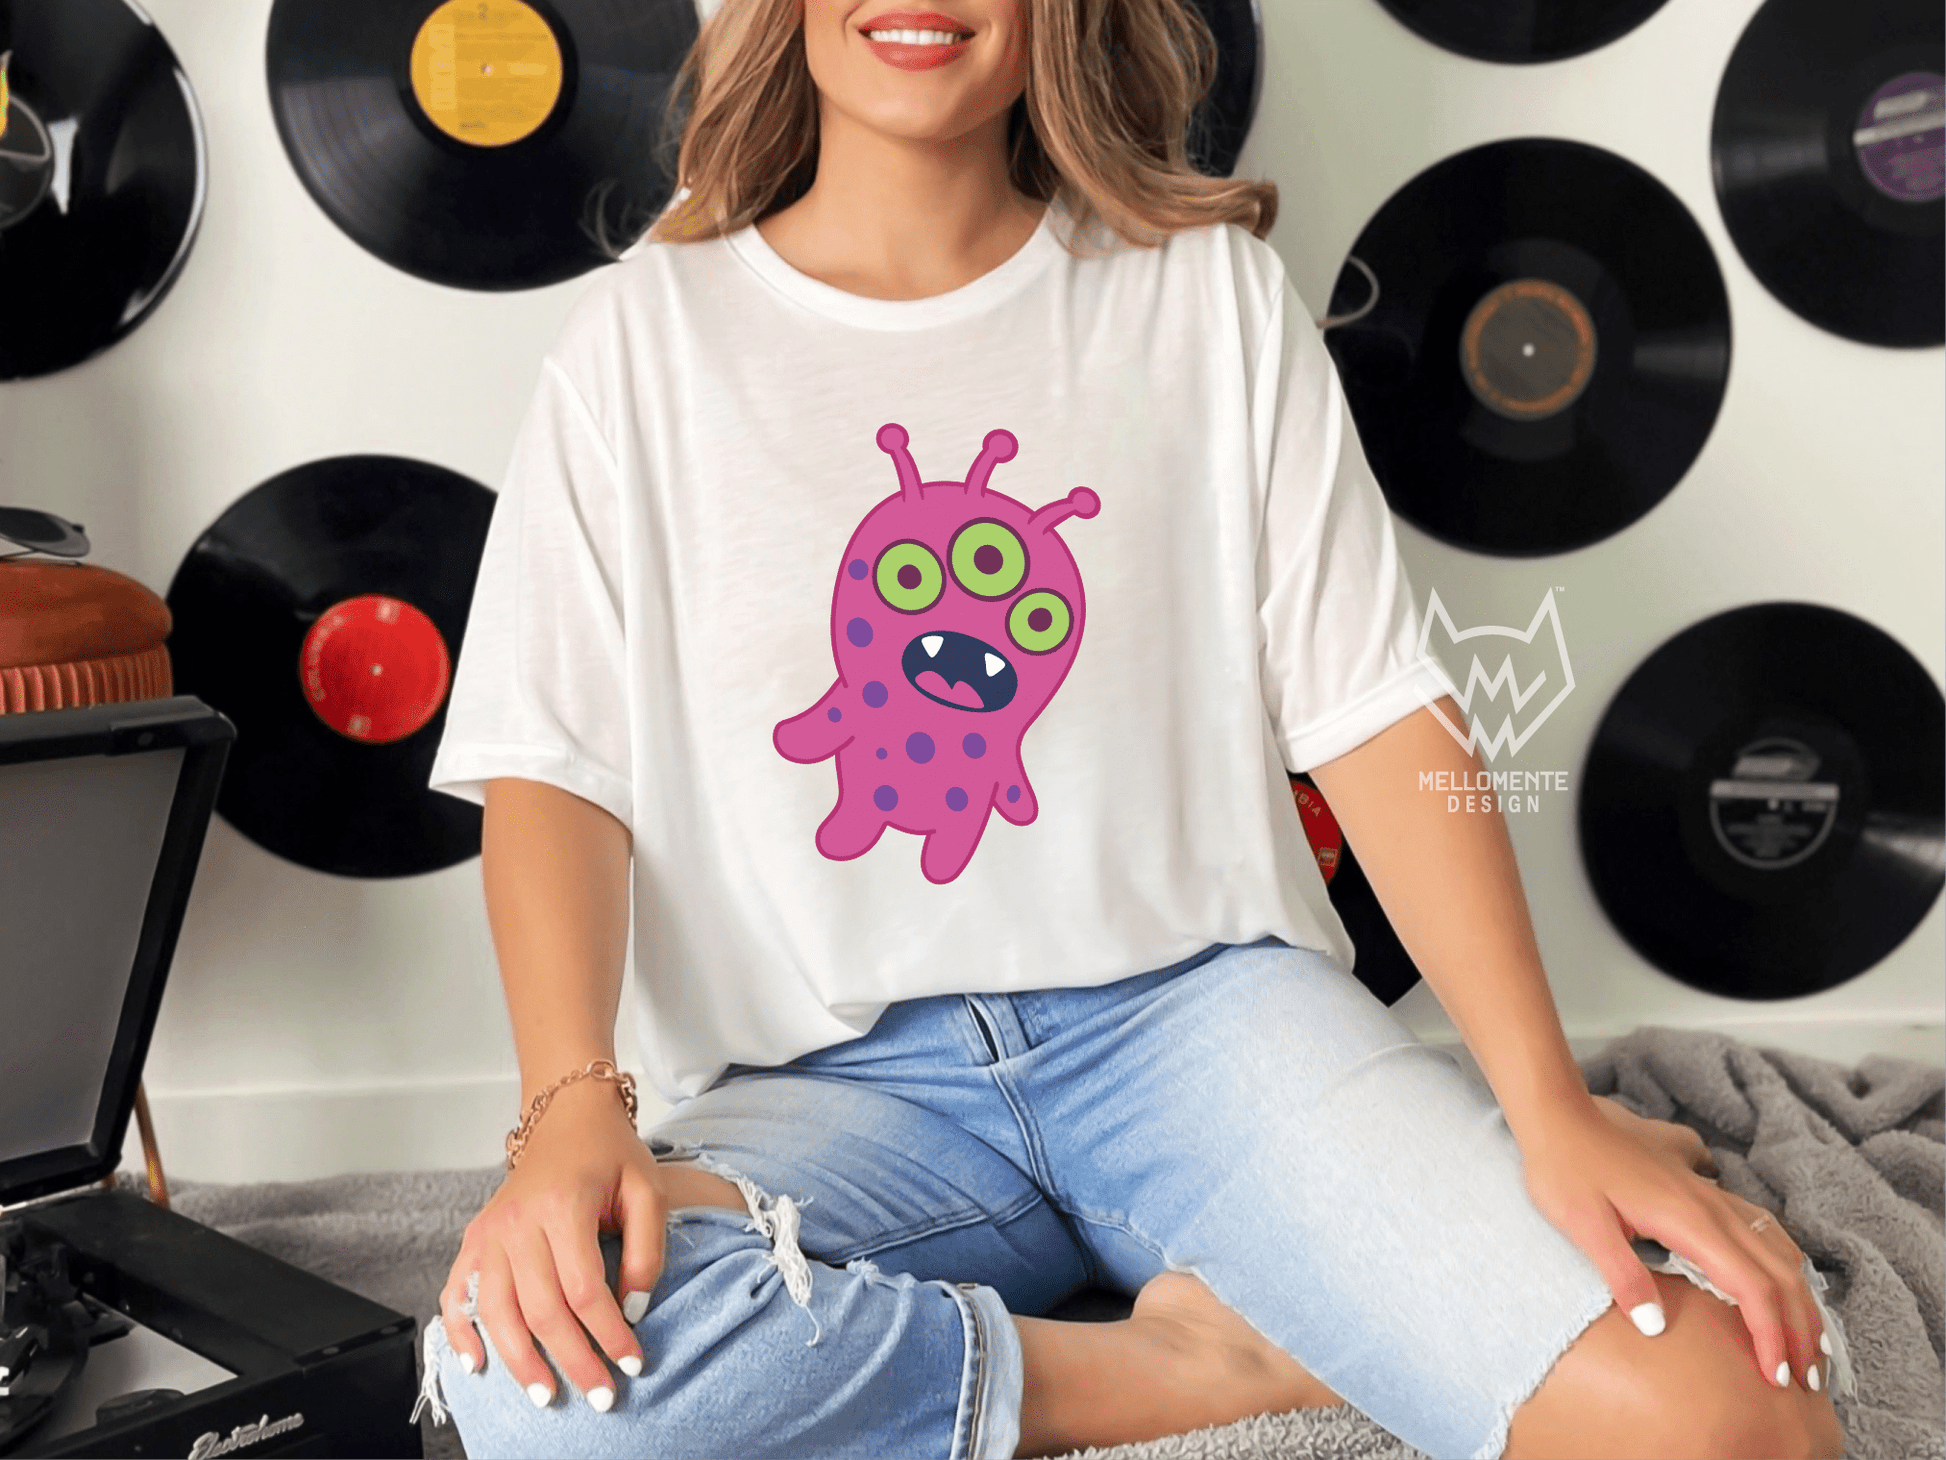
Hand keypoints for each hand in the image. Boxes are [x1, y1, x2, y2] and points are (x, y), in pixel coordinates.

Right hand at [439, 1080, 664, 1409]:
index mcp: (562, 1206)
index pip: (585, 1290)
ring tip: (545, 1395)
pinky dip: (460, 1333)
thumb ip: (647, 1251)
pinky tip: (478, 1365)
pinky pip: (456, 1295)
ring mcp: (489, 1232)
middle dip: (572, 1360)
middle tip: (600, 1395)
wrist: (567, 1117)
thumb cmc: (611, 1154)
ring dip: (520, 1362)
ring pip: (497, 1312)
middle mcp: (517, 1222)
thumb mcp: (648, 1190)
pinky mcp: (474, 1239)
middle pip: (542, 1310)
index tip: (632, 1363)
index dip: (609, 1334)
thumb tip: (631, 1309)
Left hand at [1516, 1094, 1825, 1393]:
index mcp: (1689, 1221)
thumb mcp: (1582, 1226)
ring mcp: (1709, 1194)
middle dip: (1800, 1327)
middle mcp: (1712, 1207)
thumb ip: (1622, 1275)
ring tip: (1805, 1340)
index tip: (1778, 1380)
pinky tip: (1777, 1279)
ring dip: (1798, 1296)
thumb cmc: (1564, 1168)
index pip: (1752, 1289)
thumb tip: (1656, 1326)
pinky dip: (1781, 1263)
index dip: (1772, 1336)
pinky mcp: (1698, 1187)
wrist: (1558, 1111)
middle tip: (1807, 1379)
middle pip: (1780, 1273)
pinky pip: (1760, 1227)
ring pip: (1777, 1247)